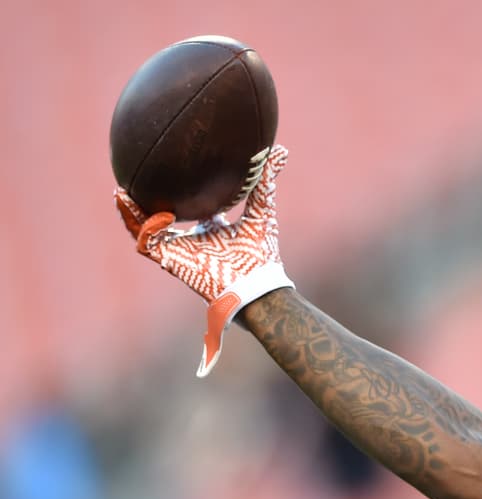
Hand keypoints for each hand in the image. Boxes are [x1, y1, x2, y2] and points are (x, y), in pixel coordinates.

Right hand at [115, 144, 294, 376]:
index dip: (172, 193)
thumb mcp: (261, 209)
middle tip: (127, 181)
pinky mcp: (172, 262)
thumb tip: (280, 149)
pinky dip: (146, 228)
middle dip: (138, 202)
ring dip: (129, 213)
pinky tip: (157, 214)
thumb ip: (265, 181)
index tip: (161, 172)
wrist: (259, 284)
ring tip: (120, 193)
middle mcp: (190, 239)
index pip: (184, 209)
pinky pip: (147, 244)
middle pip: (154, 219)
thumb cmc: (261, 253)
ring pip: (142, 231)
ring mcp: (179, 251)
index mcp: (208, 228)